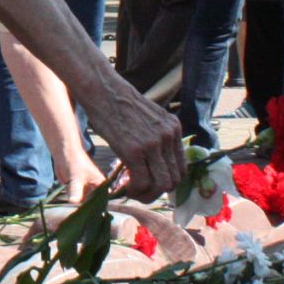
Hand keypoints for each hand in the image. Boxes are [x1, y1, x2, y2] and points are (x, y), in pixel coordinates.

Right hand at [80, 77, 182, 201]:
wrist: (102, 89)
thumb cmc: (119, 102)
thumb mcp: (149, 117)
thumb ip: (157, 135)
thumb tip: (155, 160)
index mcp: (173, 128)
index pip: (181, 167)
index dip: (167, 182)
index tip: (152, 184)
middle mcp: (168, 136)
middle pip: (173, 180)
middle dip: (157, 192)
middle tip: (141, 192)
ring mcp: (153, 144)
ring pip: (161, 185)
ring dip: (147, 195)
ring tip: (133, 192)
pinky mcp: (134, 150)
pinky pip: (142, 182)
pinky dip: (134, 191)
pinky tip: (125, 187)